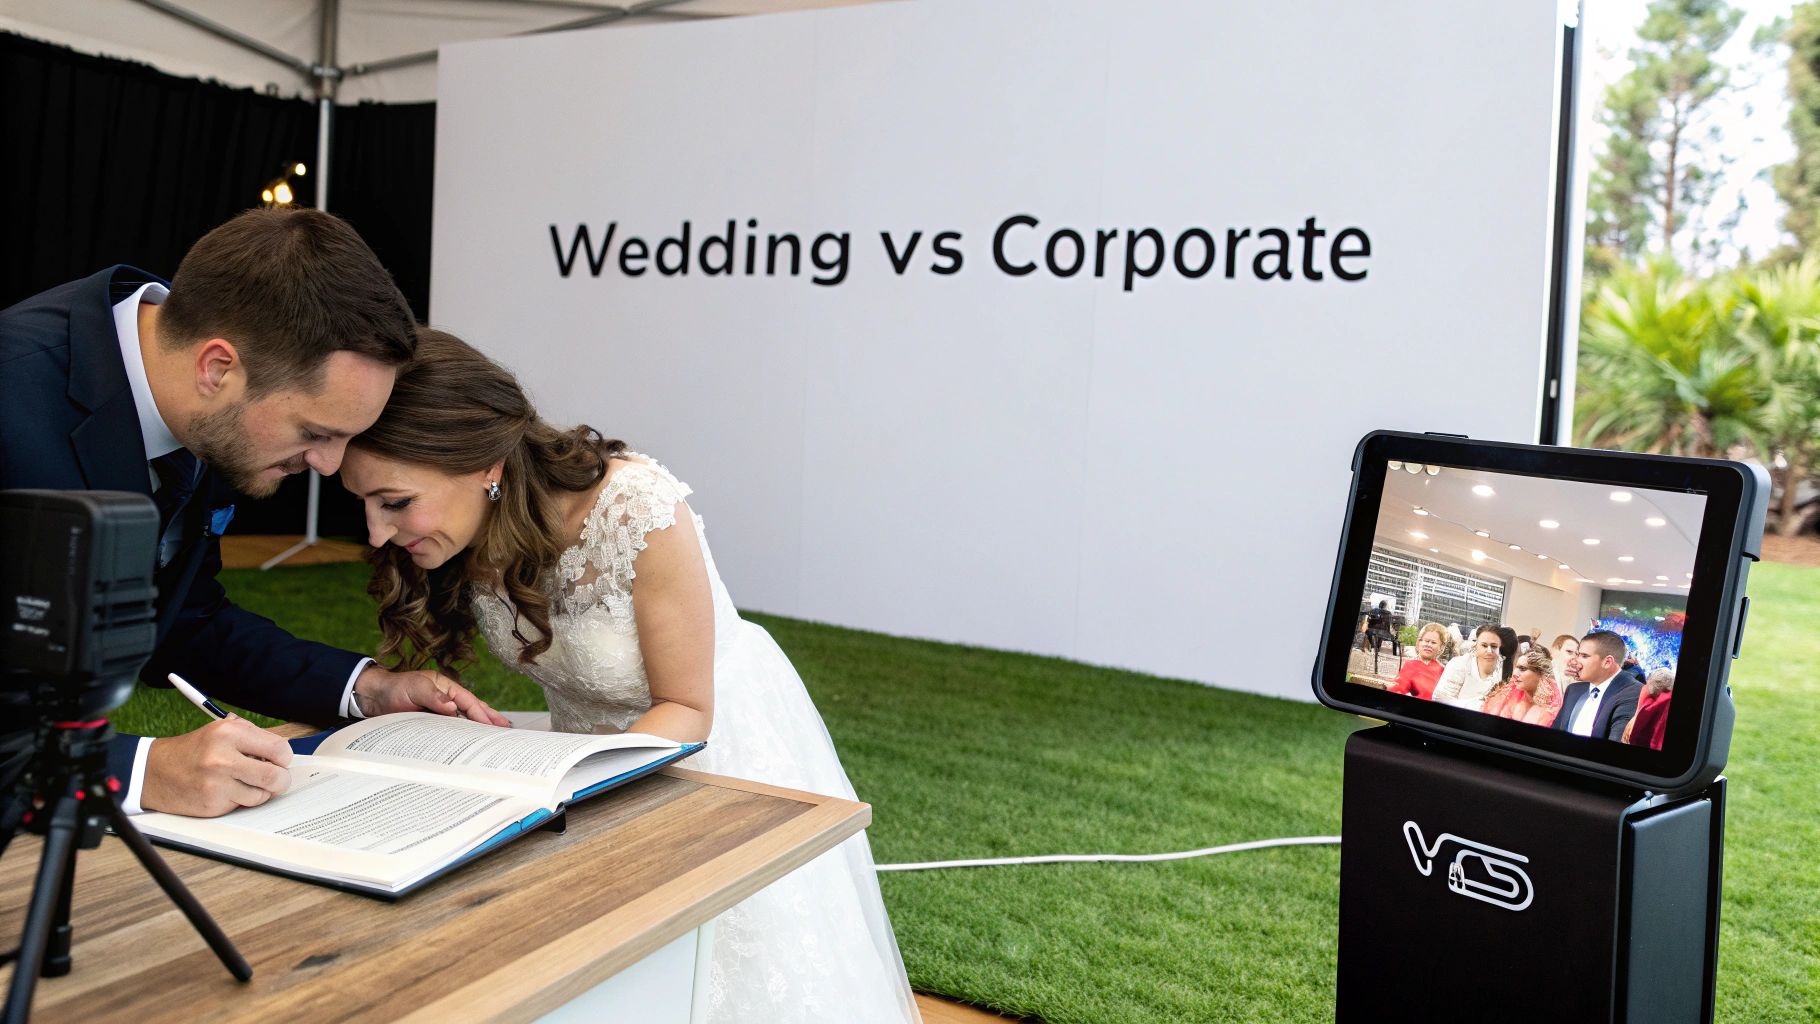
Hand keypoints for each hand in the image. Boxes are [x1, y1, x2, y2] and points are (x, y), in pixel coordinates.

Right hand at [141, 718, 293, 816]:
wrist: (154, 772)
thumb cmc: (192, 751)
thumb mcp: (220, 731)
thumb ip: (253, 738)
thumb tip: (283, 753)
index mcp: (229, 733)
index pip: (279, 749)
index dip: (283, 758)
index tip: (279, 761)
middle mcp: (223, 757)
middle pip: (275, 776)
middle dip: (281, 780)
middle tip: (275, 778)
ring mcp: (217, 783)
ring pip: (262, 794)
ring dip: (260, 791)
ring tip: (245, 782)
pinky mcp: (212, 804)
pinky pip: (244, 805)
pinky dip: (242, 800)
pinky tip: (229, 791)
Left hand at [354, 665, 510, 726]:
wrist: (371, 698)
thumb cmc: (393, 688)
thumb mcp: (413, 688)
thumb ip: (432, 696)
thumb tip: (453, 706)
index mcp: (446, 687)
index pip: (469, 701)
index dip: (482, 714)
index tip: (494, 726)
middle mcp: (445, 699)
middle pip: (472, 709)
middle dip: (489, 719)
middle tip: (506, 729)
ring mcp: (439, 711)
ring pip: (463, 720)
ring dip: (478, 728)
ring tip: (494, 737)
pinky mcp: (430, 723)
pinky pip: (449, 730)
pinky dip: (461, 736)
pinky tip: (468, 743)